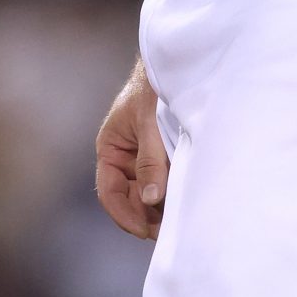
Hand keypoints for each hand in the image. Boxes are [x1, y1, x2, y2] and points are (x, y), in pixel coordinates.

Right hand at [95, 61, 169, 238]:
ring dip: (162, 207)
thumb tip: (152, 199)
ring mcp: (146, 159)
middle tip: (169, 231)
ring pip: (150, 193)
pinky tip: (186, 202)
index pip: (110, 192)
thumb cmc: (154, 87)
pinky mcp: (166, 158)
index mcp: (111, 148)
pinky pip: (166, 182)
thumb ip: (150, 161)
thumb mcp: (148, 123)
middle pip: (131, 198)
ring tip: (180, 219)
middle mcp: (126, 158)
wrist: (179, 65)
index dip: (125, 215)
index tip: (143, 230)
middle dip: (147, 215)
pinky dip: (174, 193)